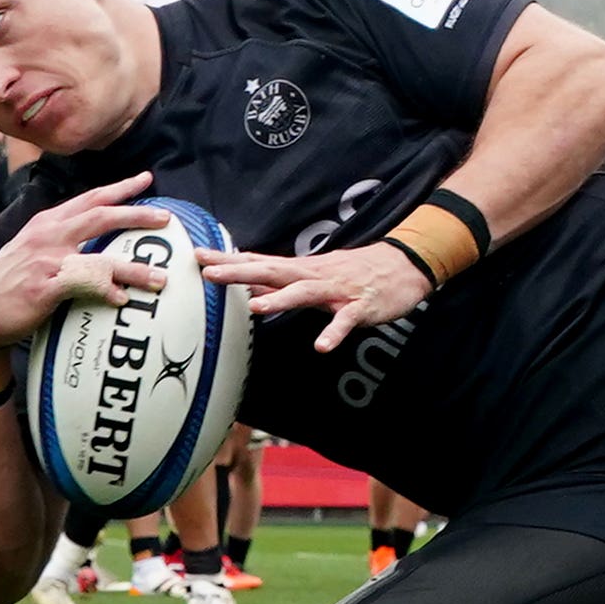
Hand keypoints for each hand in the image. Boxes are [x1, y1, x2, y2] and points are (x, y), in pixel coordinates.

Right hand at [0, 170, 170, 348]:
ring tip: (160, 277)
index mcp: (47, 223)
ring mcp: (46, 261)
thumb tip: (99, 239)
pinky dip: (106, 291)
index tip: (147, 179)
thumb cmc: (9, 282)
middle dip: (137, 214)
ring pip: (101, 257)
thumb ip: (62, 239)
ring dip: (134, 268)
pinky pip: (84, 285)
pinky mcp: (43, 288)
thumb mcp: (32, 249)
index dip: (120, 188)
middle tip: (166, 218)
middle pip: (101, 216)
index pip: (89, 198)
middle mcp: (48, 236)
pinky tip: (121, 299)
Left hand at [201, 238, 435, 351]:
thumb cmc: (356, 273)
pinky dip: (334, 333)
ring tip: (255, 310)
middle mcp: (315, 276)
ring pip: (305, 293)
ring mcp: (337, 291)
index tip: (198, 256)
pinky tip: (321, 347)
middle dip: (241, 273)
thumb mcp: (316, 276)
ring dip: (280, 300)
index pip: (259, 263)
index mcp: (302, 270)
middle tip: (209, 273)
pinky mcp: (360, 306)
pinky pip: (345, 321)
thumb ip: (283, 285)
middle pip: (273, 272)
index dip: (229, 260)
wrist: (406, 263)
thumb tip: (249, 292)